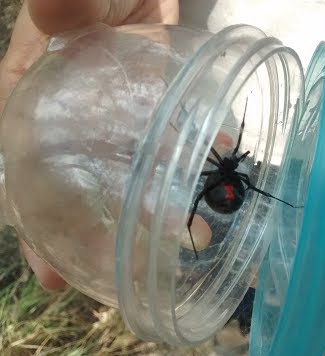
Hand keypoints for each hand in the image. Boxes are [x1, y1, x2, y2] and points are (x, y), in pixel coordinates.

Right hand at [0, 0, 177, 290]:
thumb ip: (66, 1)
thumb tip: (50, 17)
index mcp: (43, 96)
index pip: (27, 168)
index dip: (34, 221)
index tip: (48, 267)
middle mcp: (80, 117)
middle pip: (78, 185)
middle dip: (93, 233)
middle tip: (117, 273)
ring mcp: (122, 115)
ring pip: (129, 173)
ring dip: (152, 207)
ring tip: (181, 238)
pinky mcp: (158, 106)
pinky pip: (172, 144)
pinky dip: (189, 165)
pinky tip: (209, 185)